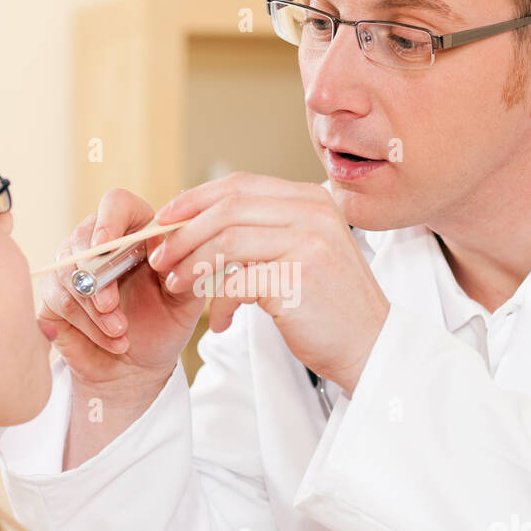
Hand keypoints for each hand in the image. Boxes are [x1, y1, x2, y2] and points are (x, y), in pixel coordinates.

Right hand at [37, 188, 204, 397]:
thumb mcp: (185, 300)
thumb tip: (162, 243)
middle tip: (111, 306)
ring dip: (94, 308)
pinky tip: (111, 340)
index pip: (116, 203)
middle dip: (96, 276)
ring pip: (68, 273)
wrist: (140, 367)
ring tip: (121, 332)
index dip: (108, 219)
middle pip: (83, 238)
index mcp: (135, 231)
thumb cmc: (164, 325)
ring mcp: (72, 268)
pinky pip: (57, 300)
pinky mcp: (53, 295)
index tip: (105, 245)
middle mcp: (99, 243)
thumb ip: (184, 269)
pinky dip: (86, 325)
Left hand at [149, 173, 389, 394]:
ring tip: (176, 286)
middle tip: (159, 257)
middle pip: (228, 207)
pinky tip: (220, 321)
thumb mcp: (302, 251)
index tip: (164, 221)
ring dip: (191, 264)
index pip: (239, 184)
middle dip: (184, 232)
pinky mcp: (299, 279)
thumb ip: (264, 230)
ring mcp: (308, 243)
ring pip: (227, 240)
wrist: (370, 346)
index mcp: (310, 198)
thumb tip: (197, 222)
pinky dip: (218, 303)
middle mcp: (312, 212)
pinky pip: (237, 283)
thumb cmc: (329, 305)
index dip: (194, 200)